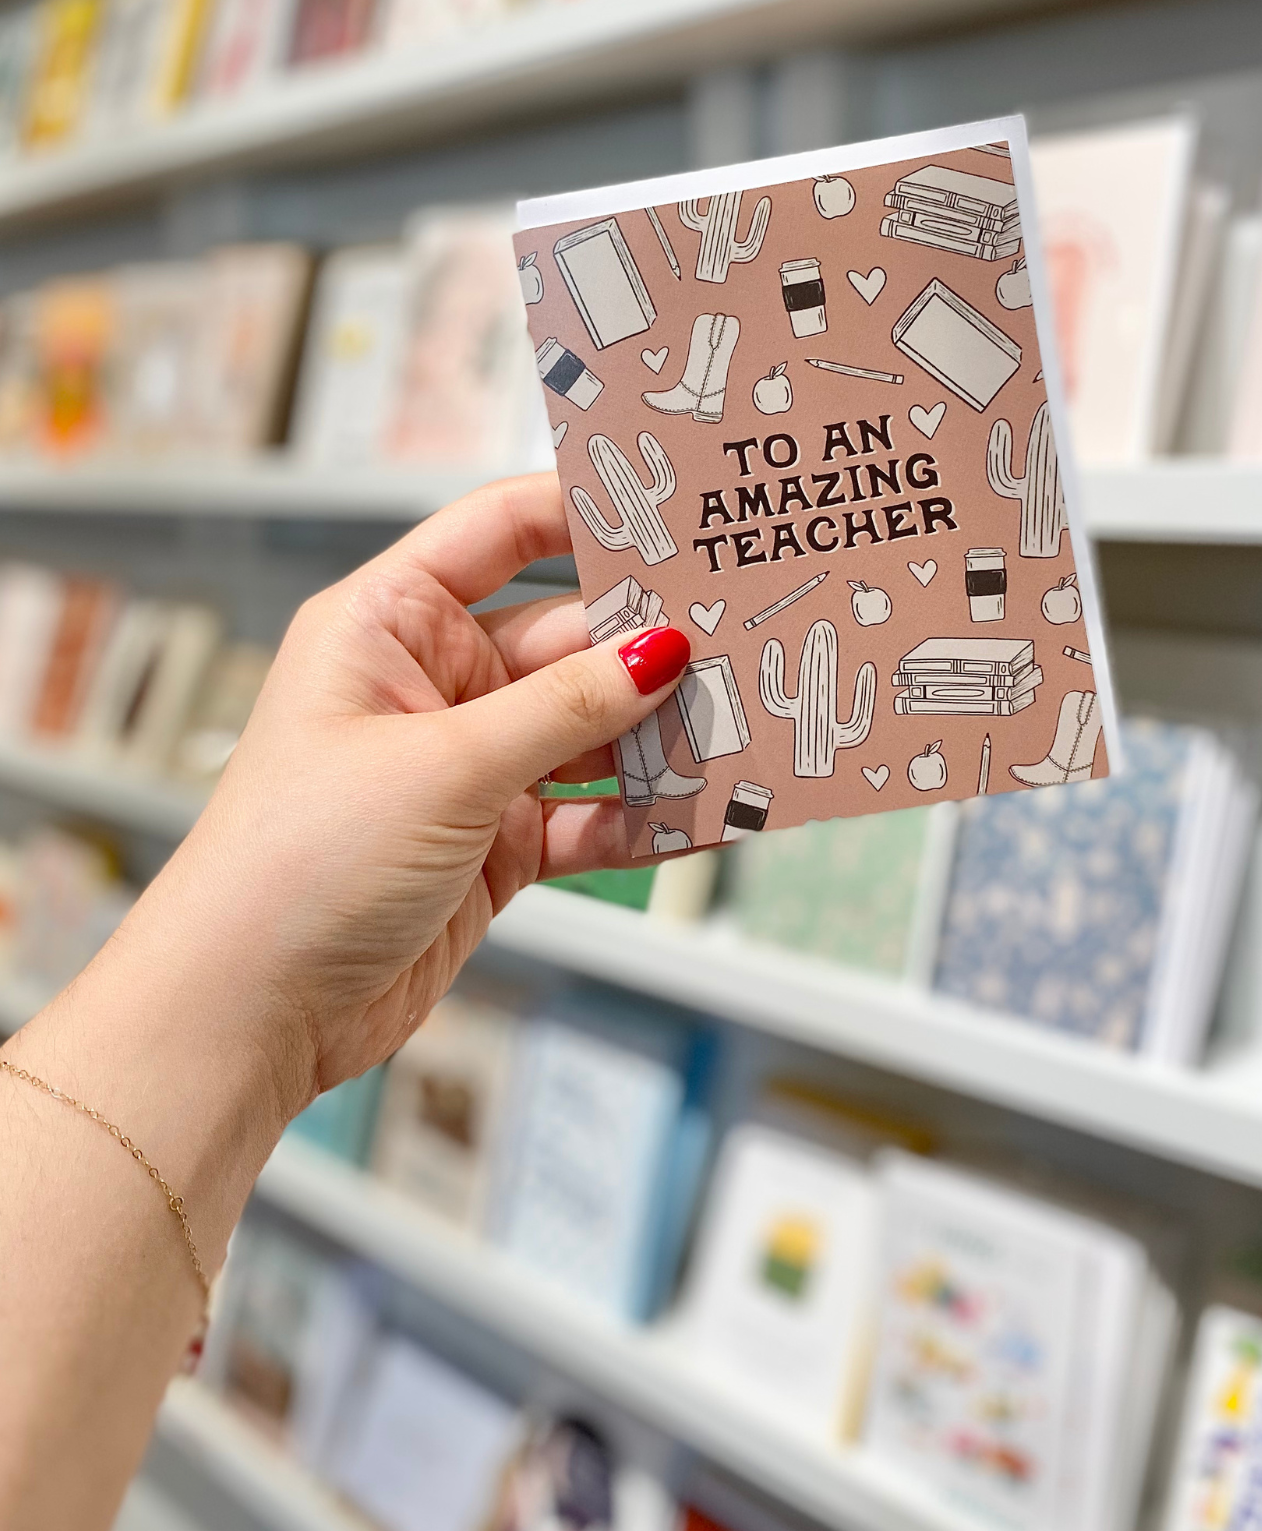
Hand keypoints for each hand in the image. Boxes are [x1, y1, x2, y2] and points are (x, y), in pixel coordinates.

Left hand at [138, 472, 690, 1120]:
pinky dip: (645, 816)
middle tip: (747, 638)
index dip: (583, 514)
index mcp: (387, 624)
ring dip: (659, 736)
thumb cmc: (296, 866)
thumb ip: (563, 709)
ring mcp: (467, 767)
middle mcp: (430, 684)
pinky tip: (708, 809)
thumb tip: (661, 649)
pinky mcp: (495, 844)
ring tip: (747, 725)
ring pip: (590, 732)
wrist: (246, 1016)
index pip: (499, 533)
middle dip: (651, 647)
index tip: (675, 513)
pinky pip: (591, 813)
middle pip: (567, 640)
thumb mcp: (443, 768)